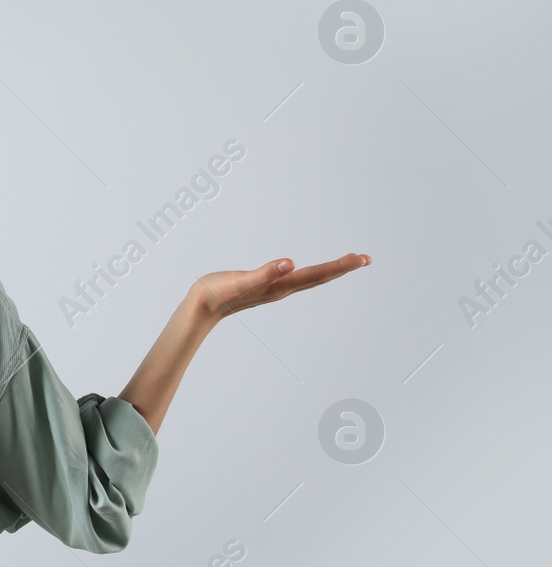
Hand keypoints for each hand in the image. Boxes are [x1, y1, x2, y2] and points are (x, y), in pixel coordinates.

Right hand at [189, 253, 370, 322]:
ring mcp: (275, 290)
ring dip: (331, 271)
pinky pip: (297, 279)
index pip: (316, 274)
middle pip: (319, 277)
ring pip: (311, 279)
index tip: (361, 259)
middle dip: (343, 268)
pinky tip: (308, 269)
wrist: (200, 307)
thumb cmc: (216, 292)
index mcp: (279, 286)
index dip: (340, 266)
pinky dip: (312, 272)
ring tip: (348, 262)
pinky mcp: (267, 287)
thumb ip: (265, 273)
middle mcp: (282, 289)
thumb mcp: (239, 280)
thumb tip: (290, 263)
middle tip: (365, 259)